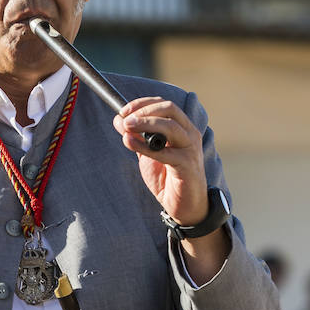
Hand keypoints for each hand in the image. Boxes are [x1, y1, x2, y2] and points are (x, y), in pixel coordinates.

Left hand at [112, 96, 208, 223]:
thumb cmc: (168, 178)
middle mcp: (189, 134)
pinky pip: (164, 152)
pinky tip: (129, 143)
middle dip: (144, 110)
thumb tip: (119, 120)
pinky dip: (144, 146)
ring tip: (126, 126)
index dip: (142, 103)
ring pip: (169, 126)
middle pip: (169, 109)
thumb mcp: (148, 153)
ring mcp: (190, 148)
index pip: (164, 105)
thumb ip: (137, 136)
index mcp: (182, 128)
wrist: (185, 205)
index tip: (123, 111)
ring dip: (145, 122)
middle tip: (125, 118)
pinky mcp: (187, 165)